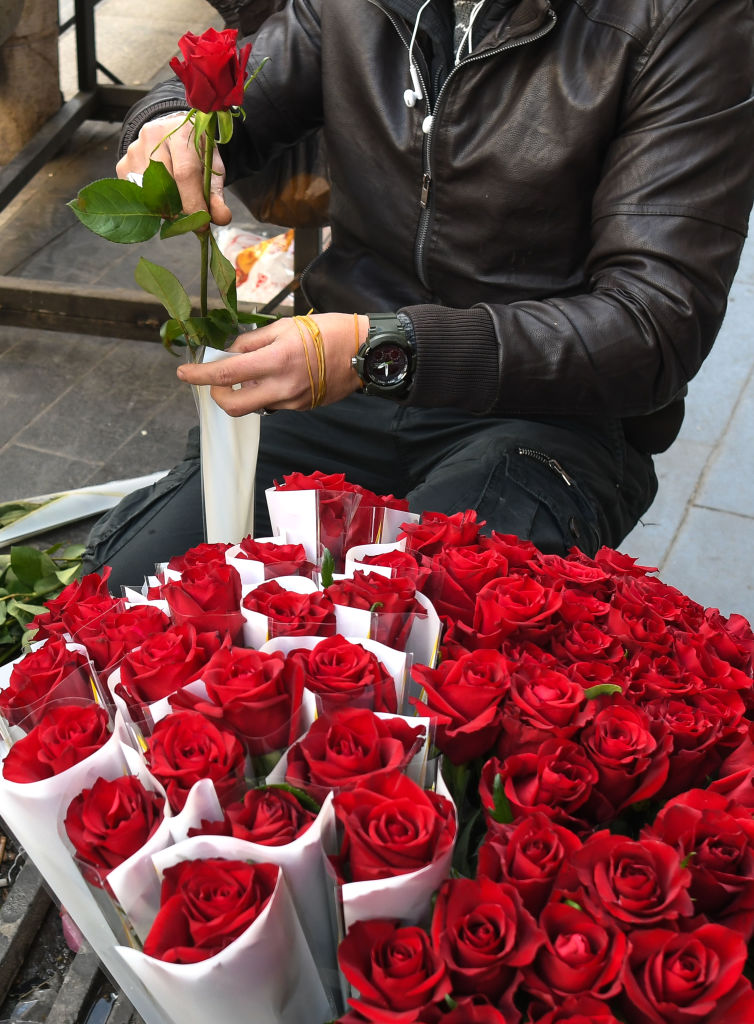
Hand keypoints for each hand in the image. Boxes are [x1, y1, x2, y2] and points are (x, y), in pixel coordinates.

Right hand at [115, 114, 231, 225]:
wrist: (171, 133)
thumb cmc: (195, 152)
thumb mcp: (211, 167)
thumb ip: (216, 193)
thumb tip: (222, 218)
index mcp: (181, 132)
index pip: (185, 173)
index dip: (193, 202)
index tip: (202, 224)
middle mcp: (153, 136)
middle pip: (165, 184)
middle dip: (180, 209)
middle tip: (191, 220)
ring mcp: (134, 149)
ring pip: (149, 192)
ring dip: (165, 209)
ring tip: (178, 206)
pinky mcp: (123, 164)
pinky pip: (137, 195)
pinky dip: (152, 205)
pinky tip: (162, 199)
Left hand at [176, 313, 368, 414]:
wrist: (365, 352)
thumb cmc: (329, 331)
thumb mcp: (286, 326)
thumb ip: (253, 342)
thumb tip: (230, 354)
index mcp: (276, 360)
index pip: (226, 375)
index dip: (199, 376)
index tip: (184, 373)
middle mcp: (282, 386)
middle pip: (234, 406)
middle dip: (217, 395)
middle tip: (217, 381)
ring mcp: (292, 401)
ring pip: (254, 405)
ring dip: (245, 392)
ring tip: (257, 371)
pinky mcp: (302, 408)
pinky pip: (273, 404)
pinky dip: (266, 392)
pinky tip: (279, 376)